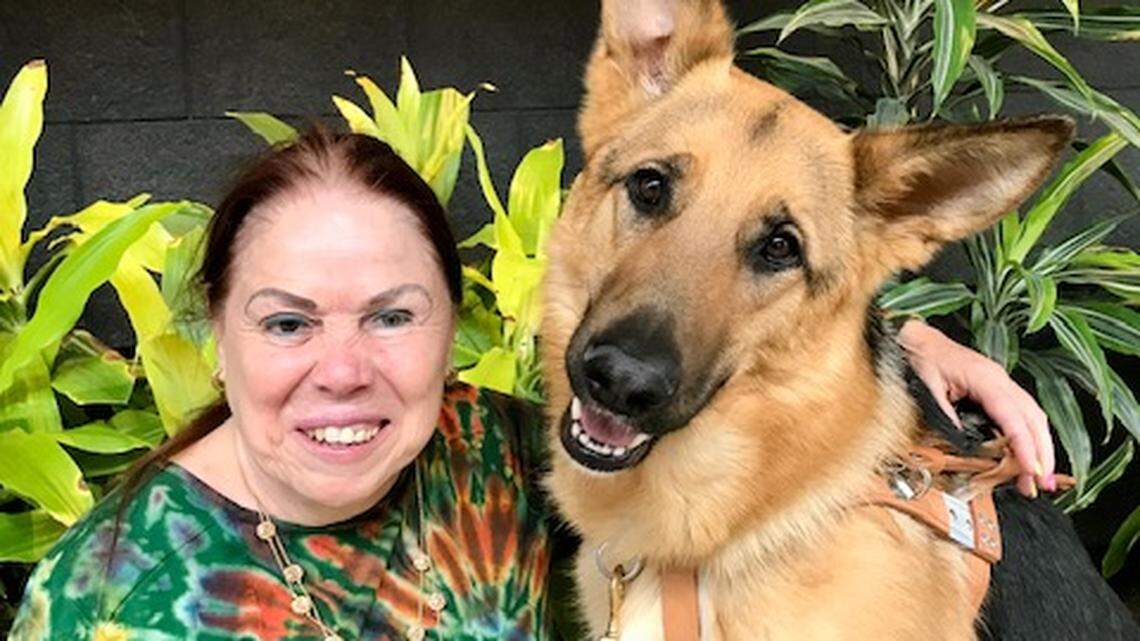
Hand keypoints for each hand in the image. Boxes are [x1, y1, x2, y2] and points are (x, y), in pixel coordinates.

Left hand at [898, 318, 1055, 496]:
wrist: (919, 340)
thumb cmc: (923, 359)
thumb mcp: (926, 387)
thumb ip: (944, 414)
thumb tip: (962, 443)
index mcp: (985, 378)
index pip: (1013, 416)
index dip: (1025, 445)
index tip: (1032, 469)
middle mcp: (1000, 380)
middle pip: (1033, 417)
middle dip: (1043, 451)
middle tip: (1043, 483)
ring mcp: (1002, 383)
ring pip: (1033, 416)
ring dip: (1040, 446)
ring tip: (1039, 477)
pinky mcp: (999, 389)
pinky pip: (1022, 413)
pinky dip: (1029, 436)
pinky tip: (1028, 455)